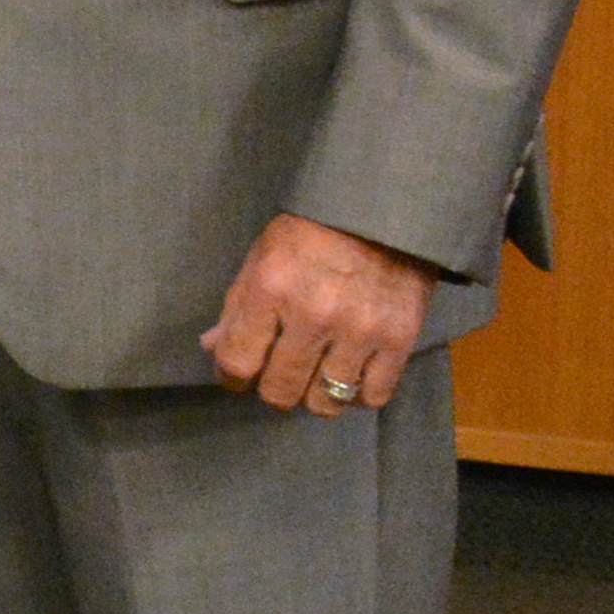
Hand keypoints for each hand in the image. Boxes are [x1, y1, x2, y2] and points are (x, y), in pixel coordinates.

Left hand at [205, 212, 441, 415]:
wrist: (382, 210)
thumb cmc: (310, 232)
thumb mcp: (262, 257)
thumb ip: (237, 307)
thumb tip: (213, 350)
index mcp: (271, 289)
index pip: (237, 363)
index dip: (232, 376)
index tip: (239, 374)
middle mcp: (314, 315)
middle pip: (280, 391)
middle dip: (273, 388)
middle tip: (280, 372)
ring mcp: (360, 331)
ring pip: (325, 403)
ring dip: (315, 395)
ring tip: (317, 375)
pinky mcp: (400, 340)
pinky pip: (373, 398)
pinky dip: (359, 394)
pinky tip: (352, 374)